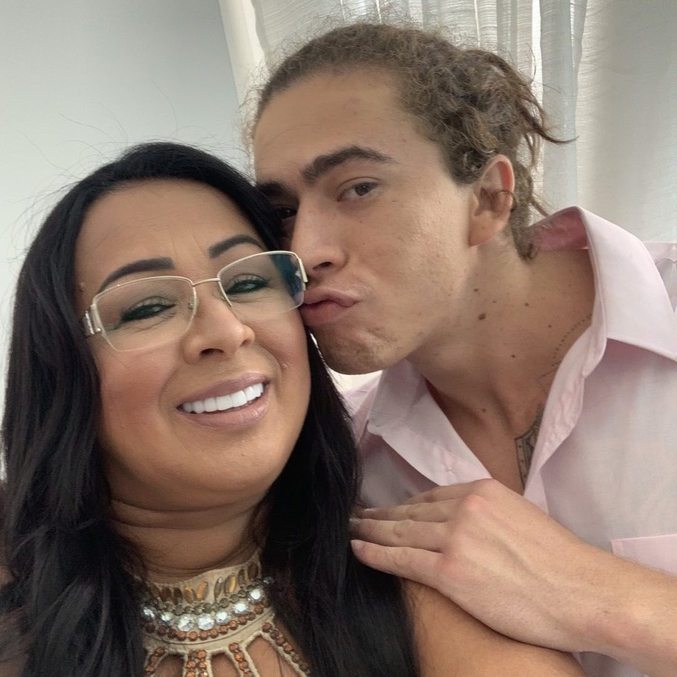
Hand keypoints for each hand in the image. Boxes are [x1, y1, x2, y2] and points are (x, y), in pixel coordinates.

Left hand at [350, 479, 672, 664]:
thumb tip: (464, 520)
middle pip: (410, 511)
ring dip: (370, 531)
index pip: (431, 497)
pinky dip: (375, 553)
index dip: (405, 507)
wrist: (584, 591)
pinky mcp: (451, 571)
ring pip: (400, 531)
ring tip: (351, 530)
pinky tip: (357, 549)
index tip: (388, 511)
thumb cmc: (562, 561)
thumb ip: (487, 513)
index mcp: (482, 490)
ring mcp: (455, 537)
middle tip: (356, 516)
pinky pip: (402, 558)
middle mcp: (464, 506)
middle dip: (380, 516)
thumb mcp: (521, 516)